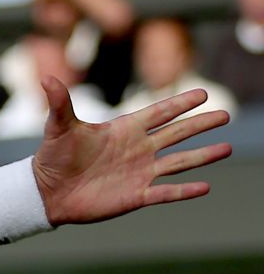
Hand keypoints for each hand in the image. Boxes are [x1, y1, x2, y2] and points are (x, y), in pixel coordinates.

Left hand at [32, 77, 230, 225]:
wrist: (48, 192)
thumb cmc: (53, 157)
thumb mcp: (57, 128)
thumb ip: (59, 104)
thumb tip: (47, 78)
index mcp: (124, 129)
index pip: (159, 113)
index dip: (180, 104)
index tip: (202, 94)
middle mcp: (138, 149)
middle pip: (176, 134)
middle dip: (200, 124)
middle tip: (225, 115)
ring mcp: (140, 172)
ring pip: (179, 162)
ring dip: (202, 156)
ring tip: (227, 148)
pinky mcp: (136, 195)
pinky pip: (166, 192)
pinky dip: (184, 190)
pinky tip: (205, 187)